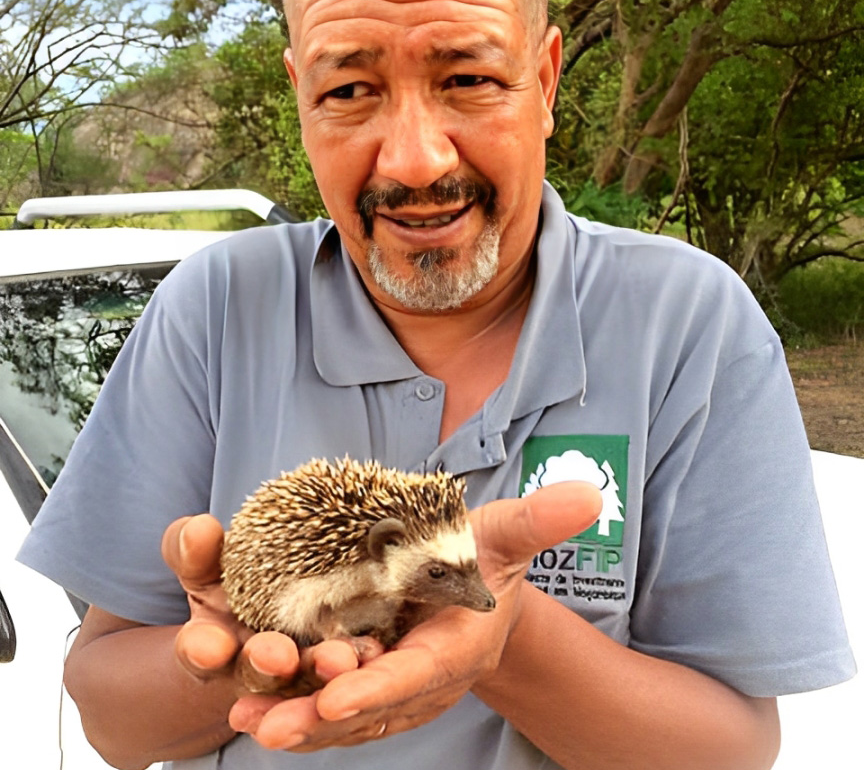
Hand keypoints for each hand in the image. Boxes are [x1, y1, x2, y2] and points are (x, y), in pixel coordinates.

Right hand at [160, 515, 382, 705]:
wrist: (277, 619)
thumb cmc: (233, 587)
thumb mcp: (209, 568)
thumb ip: (195, 551)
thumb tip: (198, 528)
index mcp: (215, 649)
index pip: (201, 652)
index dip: (201, 650)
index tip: (204, 644)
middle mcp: (257, 674)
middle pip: (260, 676)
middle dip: (266, 667)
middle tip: (277, 654)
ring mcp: (301, 682)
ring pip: (312, 685)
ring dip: (321, 674)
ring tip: (338, 659)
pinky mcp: (346, 682)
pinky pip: (356, 684)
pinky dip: (364, 678)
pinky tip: (378, 653)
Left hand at [229, 480, 601, 750]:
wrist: (472, 590)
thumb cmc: (485, 559)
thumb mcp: (504, 535)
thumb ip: (536, 520)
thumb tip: (589, 494)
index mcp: (453, 650)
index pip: (414, 673)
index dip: (377, 686)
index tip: (334, 695)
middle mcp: (416, 679)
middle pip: (366, 706)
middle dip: (318, 716)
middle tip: (269, 723)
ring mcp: (383, 683)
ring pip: (337, 713)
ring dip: (292, 718)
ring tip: (246, 719)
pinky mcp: (359, 677)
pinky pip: (322, 699)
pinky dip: (288, 705)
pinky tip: (245, 705)